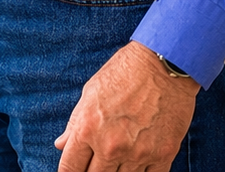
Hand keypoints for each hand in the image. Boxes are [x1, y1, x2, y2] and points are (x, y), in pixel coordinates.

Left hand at [54, 41, 198, 171]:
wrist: (163, 63)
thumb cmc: (124, 72)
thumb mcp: (91, 91)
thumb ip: (75, 122)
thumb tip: (61, 145)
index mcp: (88, 128)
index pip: (70, 168)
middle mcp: (111, 145)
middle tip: (96, 164)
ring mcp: (138, 154)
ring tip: (116, 162)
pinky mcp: (163, 155)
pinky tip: (137, 166)